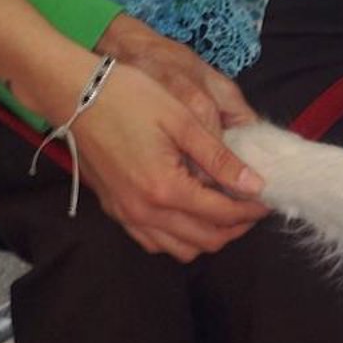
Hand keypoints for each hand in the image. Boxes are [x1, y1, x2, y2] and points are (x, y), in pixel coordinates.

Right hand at [74, 18, 268, 259]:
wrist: (74, 94)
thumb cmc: (128, 96)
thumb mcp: (182, 120)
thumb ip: (219, 158)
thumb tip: (254, 184)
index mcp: (165, 188)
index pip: (222, 214)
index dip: (251, 210)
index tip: (268, 198)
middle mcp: (145, 211)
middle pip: (205, 240)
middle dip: (236, 226)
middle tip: (252, 205)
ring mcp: (127, 215)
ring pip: (180, 248)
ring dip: (208, 236)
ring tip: (224, 209)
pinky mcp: (115, 211)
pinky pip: (153, 241)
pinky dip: (178, 236)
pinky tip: (189, 212)